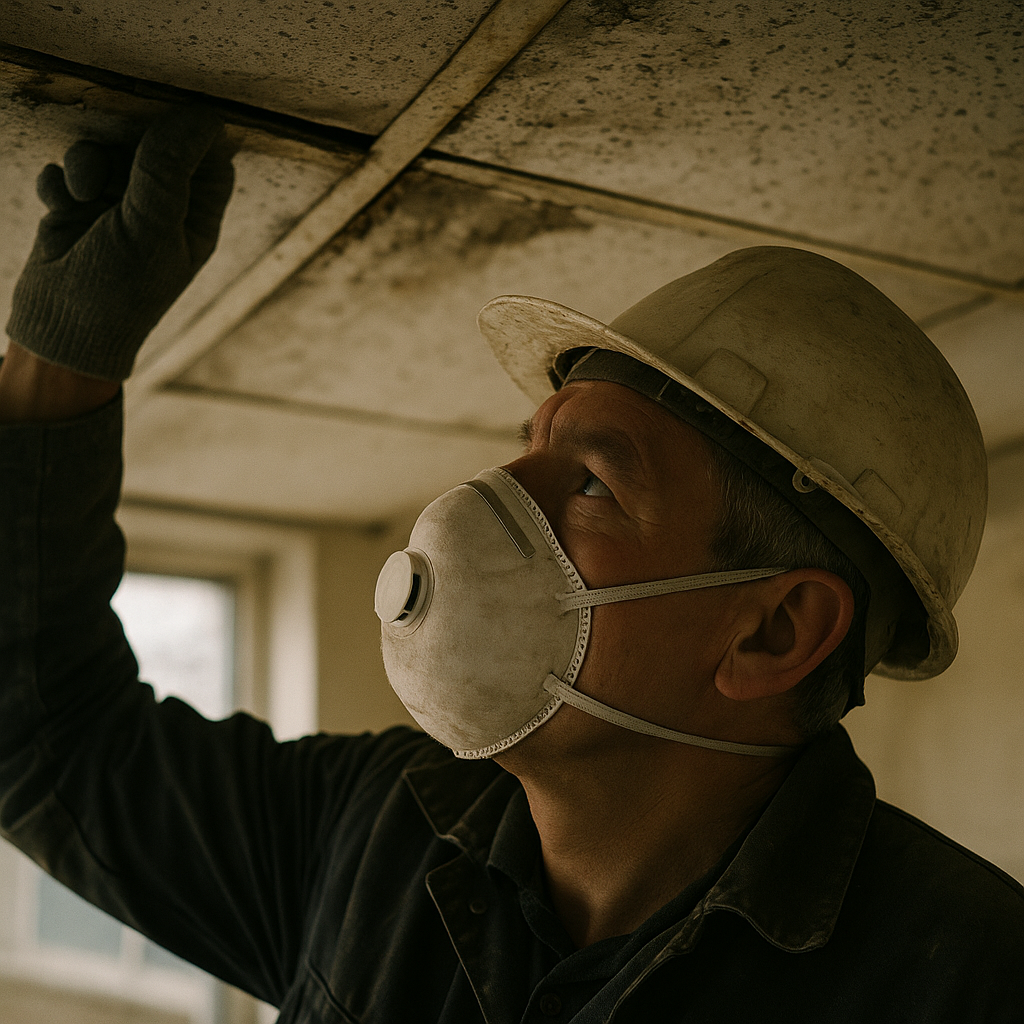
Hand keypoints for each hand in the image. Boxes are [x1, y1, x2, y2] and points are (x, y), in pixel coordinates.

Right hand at [5, 106, 234, 381]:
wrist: (61, 329)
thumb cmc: (119, 290)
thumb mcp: (149, 226)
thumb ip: (168, 169)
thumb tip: (201, 118)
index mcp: (195, 220)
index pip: (210, 161)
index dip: (191, 139)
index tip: (165, 128)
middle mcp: (160, 210)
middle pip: (152, 145)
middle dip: (127, 145)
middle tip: (115, 164)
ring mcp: (116, 208)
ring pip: (105, 151)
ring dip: (87, 162)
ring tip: (81, 193)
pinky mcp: (75, 208)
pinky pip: (67, 170)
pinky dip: (60, 184)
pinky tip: (59, 209)